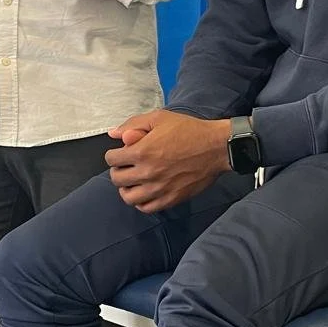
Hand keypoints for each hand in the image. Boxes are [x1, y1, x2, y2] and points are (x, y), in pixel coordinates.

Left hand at [104, 110, 231, 211]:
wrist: (216, 147)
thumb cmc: (189, 130)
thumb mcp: (160, 118)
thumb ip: (133, 124)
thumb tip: (113, 134)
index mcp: (142, 151)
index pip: (111, 159)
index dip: (114, 154)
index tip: (121, 153)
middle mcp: (148, 172)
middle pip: (116, 179)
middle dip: (118, 170)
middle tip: (127, 166)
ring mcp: (159, 188)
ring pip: (128, 197)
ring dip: (127, 188)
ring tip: (134, 181)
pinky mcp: (171, 199)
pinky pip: (146, 208)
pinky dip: (141, 201)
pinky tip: (145, 192)